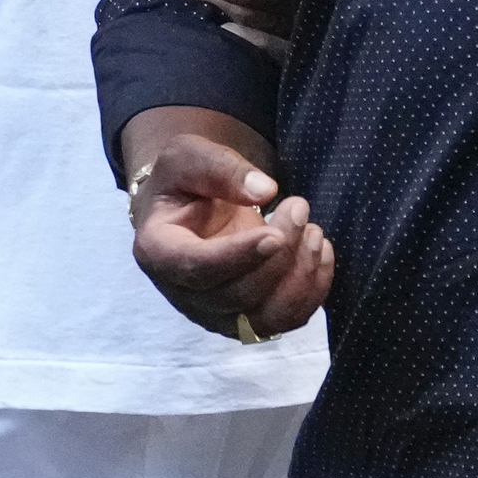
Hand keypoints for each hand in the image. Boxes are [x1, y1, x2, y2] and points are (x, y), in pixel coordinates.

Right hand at [129, 127, 333, 341]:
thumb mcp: (188, 157)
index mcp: (158, 252)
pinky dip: (312, 291)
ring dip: (300, 277)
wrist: (187, 206)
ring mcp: (216, 313)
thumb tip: (265, 191)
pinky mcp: (246, 319)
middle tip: (298, 206)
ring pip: (265, 317)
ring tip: (313, 231)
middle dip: (279, 254)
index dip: (238, 256)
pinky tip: (319, 252)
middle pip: (237, 294)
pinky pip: (286, 320)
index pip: (197, 268)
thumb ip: (221, 169)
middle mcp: (184, 294)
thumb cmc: (182, 181)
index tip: (275, 234)